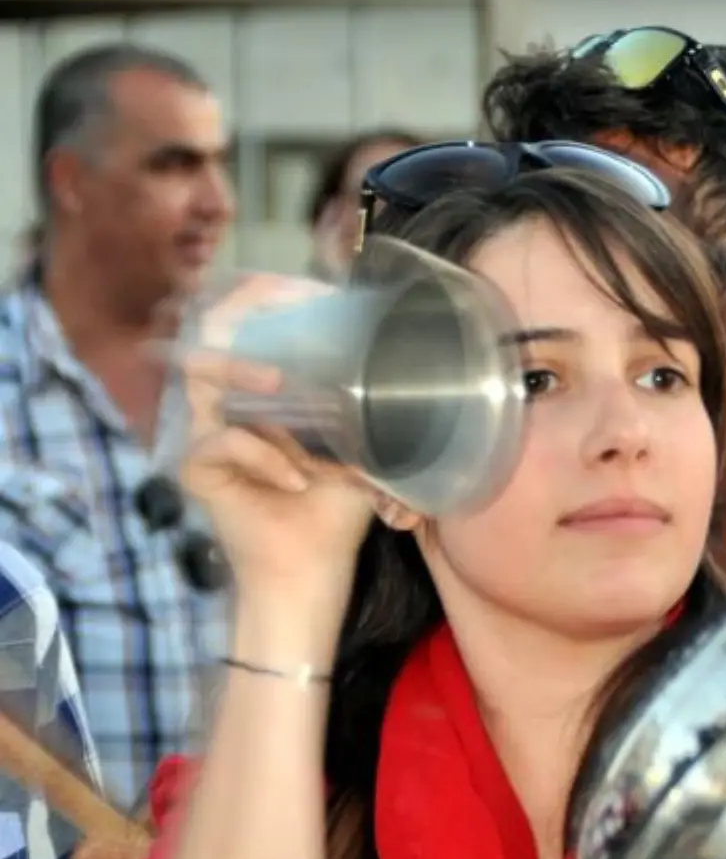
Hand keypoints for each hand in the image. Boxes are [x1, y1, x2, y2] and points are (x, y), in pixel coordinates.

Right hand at [181, 274, 377, 601]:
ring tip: (283, 383)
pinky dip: (263, 455)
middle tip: (285, 301)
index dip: (270, 297)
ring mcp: (206, 431)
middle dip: (248, 311)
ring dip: (246, 371)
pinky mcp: (195, 466)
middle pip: (217, 332)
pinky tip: (297, 478)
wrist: (309, 572)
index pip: (254, 327)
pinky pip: (220, 440)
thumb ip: (364, 408)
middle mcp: (231, 404)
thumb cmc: (333, 515)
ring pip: (204, 373)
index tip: (306, 286)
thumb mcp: (360, 451)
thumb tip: (399, 363)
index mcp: (265, 394)